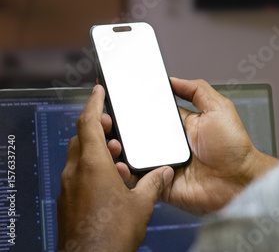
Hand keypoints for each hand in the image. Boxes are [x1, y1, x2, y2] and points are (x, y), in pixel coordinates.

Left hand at [57, 85, 173, 251]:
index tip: (98, 91)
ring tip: (119, 159)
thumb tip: (164, 173)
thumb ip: (154, 182)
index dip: (94, 103)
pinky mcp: (68, 201)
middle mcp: (75, 172)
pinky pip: (78, 175)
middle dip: (99, 128)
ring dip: (97, 151)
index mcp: (92, 165)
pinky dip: (92, 170)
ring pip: (79, 157)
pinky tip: (112, 183)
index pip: (88, 123)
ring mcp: (68, 188)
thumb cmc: (111, 233)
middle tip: (115, 128)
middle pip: (81, 138)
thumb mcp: (141, 204)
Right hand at [107, 78, 278, 214]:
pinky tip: (118, 163)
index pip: (149, 112)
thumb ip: (197, 90)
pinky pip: (136, 179)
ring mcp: (162, 164)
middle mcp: (168, 144)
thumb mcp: (218, 108)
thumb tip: (173, 79)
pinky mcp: (159, 183)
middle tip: (104, 119)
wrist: (239, 181)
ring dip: (117, 148)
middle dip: (117, 126)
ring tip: (109, 139)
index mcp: (179, 126)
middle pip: (134, 134)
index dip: (133, 106)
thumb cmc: (234, 147)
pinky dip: (124, 173)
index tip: (116, 98)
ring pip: (131, 156)